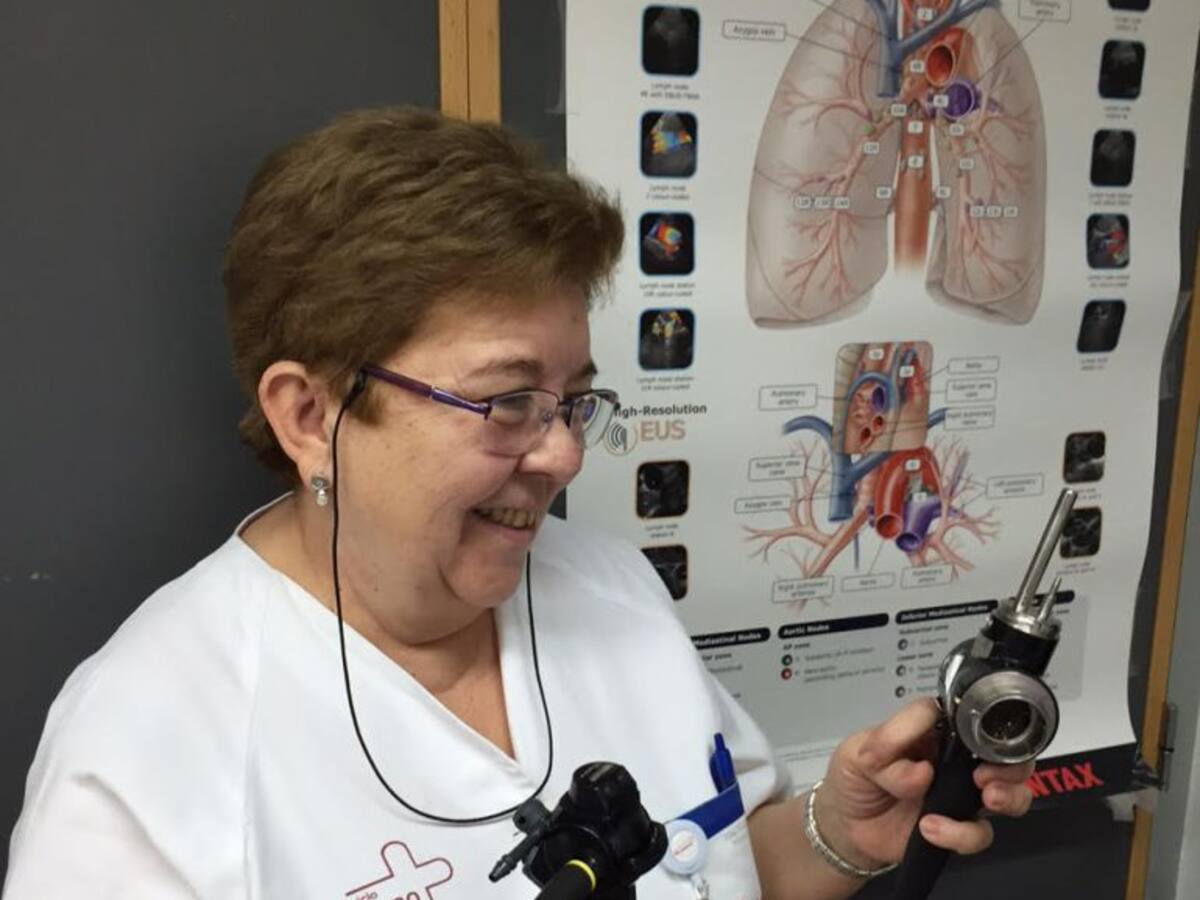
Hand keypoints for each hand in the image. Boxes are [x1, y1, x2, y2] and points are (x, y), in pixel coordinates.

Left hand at [813, 698, 1033, 868]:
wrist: (845, 828)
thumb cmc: (853, 778)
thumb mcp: (858, 749)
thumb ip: (888, 744)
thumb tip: (922, 767)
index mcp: (933, 733)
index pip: (972, 720)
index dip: (986, 728)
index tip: (981, 739)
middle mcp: (954, 761)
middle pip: (1006, 755)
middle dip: (1011, 765)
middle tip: (987, 776)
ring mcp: (960, 795)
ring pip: (1010, 794)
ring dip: (1008, 796)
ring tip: (985, 797)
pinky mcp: (957, 827)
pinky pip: (979, 833)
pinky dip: (960, 834)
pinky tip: (929, 828)